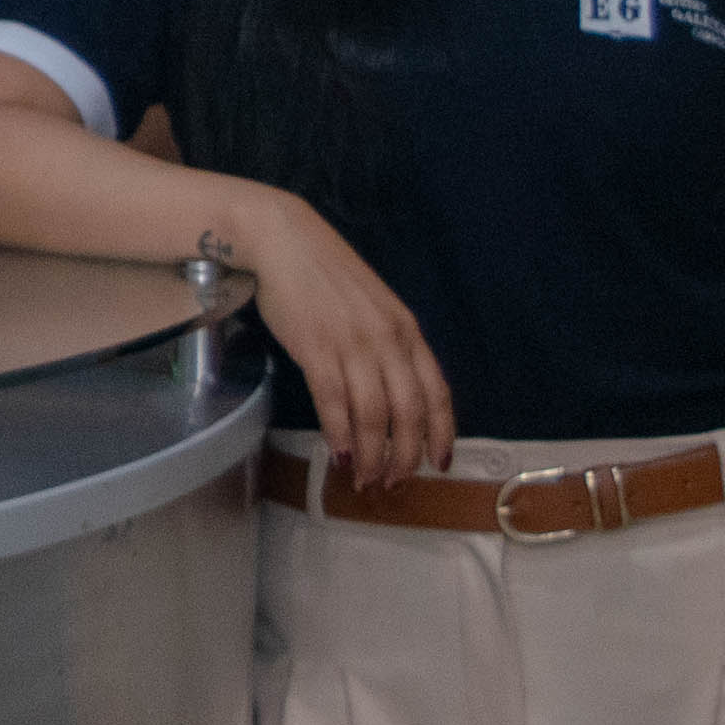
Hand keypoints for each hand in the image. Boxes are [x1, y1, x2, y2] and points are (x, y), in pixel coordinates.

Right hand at [238, 195, 453, 485]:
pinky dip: (339, 434)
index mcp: (407, 330)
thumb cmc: (326, 276)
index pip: (437, 392)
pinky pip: (334, 402)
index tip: (439, 464)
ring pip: (373, 415)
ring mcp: (353, 344)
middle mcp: (387, 340)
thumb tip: (393, 395)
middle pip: (408, 412)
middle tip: (393, 482)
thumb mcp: (374, 308)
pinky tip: (339, 455)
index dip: (441, 434)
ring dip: (371, 455)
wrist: (283, 241)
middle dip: (404, 456)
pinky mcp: (316, 348)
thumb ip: (388, 347)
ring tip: (364, 479)